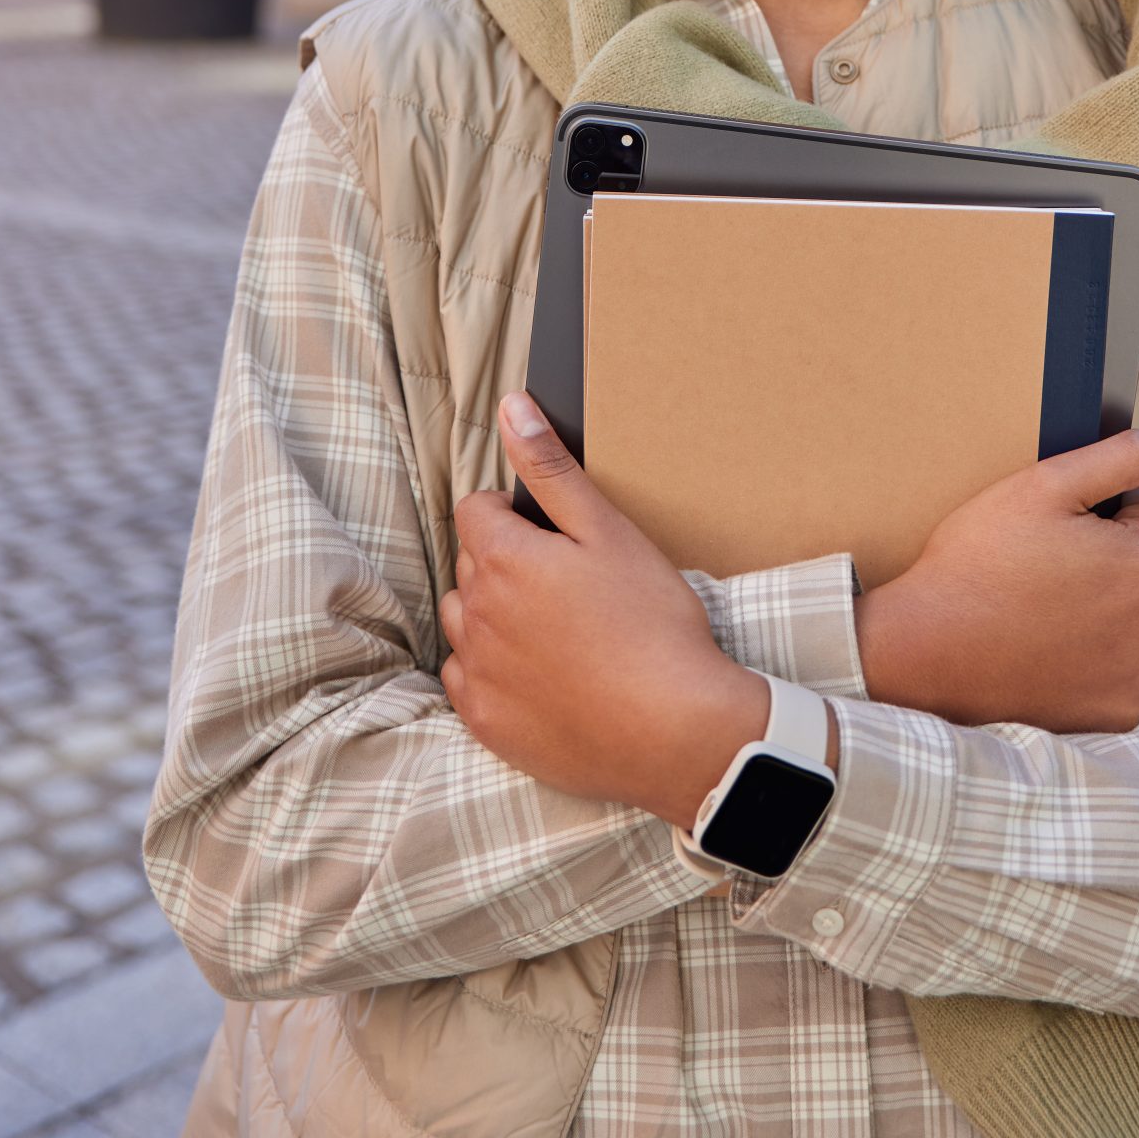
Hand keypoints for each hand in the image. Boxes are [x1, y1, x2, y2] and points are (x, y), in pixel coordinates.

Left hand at [439, 393, 771, 827]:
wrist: (675, 729)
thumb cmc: (652, 624)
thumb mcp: (608, 529)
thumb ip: (551, 468)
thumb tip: (511, 408)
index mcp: (503, 558)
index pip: (476, 509)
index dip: (514, 512)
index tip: (555, 535)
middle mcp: (477, 613)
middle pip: (471, 563)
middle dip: (505, 560)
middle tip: (567, 580)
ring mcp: (479, 672)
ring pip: (463, 620)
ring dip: (492, 612)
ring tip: (554, 626)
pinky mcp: (487, 722)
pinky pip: (466, 679)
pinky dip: (492, 668)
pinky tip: (541, 672)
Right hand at [854, 430, 1138, 734]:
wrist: (930, 650)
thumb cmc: (983, 561)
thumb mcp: (1048, 485)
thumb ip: (1130, 458)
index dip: (1095, 509)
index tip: (1052, 528)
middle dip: (1106, 558)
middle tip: (1041, 566)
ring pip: (1135, 617)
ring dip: (1103, 608)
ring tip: (1040, 608)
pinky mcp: (1118, 712)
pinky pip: (1119, 668)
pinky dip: (1092, 657)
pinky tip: (1049, 648)